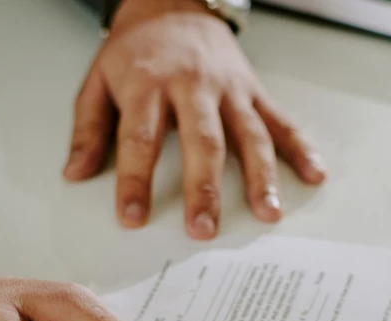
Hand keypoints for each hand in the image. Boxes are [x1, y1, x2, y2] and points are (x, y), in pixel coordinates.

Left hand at [63, 0, 325, 237]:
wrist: (173, 2)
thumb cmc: (137, 49)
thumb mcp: (98, 80)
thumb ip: (90, 129)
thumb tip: (76, 173)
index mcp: (149, 84)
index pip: (141, 139)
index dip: (136, 181)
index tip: (133, 218)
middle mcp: (193, 86)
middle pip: (201, 142)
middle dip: (203, 188)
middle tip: (202, 229)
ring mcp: (229, 89)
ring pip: (248, 135)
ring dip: (261, 177)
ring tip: (267, 213)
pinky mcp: (253, 91)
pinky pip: (281, 121)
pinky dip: (301, 149)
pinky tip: (314, 175)